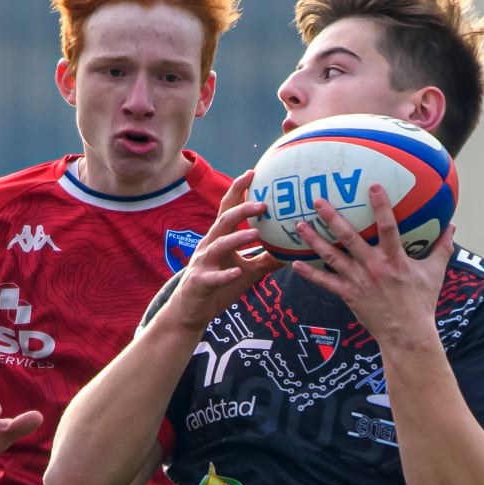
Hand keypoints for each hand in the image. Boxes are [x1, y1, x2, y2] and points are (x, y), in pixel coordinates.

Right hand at [168, 170, 281, 330]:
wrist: (191, 311)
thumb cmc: (218, 287)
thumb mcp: (247, 272)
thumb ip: (266, 259)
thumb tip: (293, 251)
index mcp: (219, 239)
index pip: (228, 209)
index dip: (238, 190)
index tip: (253, 173)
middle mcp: (209, 246)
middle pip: (224, 221)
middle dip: (241, 209)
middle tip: (263, 203)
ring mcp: (202, 263)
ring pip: (218, 245)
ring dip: (237, 238)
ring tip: (256, 233)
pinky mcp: (200, 282)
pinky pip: (213, 277)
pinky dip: (225, 274)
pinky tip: (237, 272)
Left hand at [292, 184, 454, 346]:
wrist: (406, 334)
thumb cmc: (421, 302)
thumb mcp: (435, 273)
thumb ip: (442, 247)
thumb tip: (452, 226)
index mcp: (394, 259)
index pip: (387, 227)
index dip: (381, 206)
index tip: (372, 186)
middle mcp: (373, 267)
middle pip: (349, 237)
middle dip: (332, 217)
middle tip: (317, 200)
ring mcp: (358, 281)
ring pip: (332, 257)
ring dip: (315, 240)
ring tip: (300, 225)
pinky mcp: (348, 295)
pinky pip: (326, 282)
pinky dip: (310, 274)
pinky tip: (295, 263)